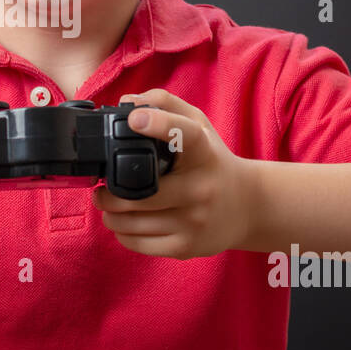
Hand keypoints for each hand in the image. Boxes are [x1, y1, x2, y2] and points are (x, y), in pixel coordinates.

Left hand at [92, 89, 257, 258]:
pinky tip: (122, 223)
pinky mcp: (187, 246)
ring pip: (133, 222)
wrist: (250, 206)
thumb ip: (165, 105)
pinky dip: (122, 233)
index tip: (132, 119)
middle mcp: (201, 187)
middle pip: (140, 194)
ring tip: (107, 205)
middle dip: (107, 193)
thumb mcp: (198, 126)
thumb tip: (127, 103)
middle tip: (100, 188)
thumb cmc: (212, 161)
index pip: (183, 134)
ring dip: (110, 214)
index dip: (157, 124)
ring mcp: (194, 220)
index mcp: (203, 152)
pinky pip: (140, 244)